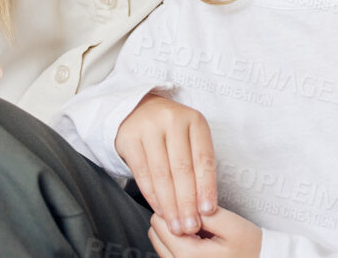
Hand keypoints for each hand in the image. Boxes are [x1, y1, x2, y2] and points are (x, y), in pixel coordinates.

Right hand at [114, 93, 218, 234]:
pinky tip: (160, 211)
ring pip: (161, 174)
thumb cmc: (173, 132)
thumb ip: (198, 166)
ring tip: (176, 226)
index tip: (208, 211)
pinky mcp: (129, 139)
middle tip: (191, 226)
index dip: (206, 187)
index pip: (203, 158)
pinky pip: (142, 174)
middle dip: (187, 202)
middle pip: (182, 169)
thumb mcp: (191, 138)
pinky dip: (152, 197)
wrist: (139, 110)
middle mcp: (172, 120)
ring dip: (170, 205)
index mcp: (194, 120)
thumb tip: (205, 207)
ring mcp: (148, 128)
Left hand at [149, 206, 260, 257]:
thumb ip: (203, 213)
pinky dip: (179, 242)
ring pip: (160, 244)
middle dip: (172, 220)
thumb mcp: (231, 224)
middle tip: (197, 217)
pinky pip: (169, 253)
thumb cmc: (249, 247)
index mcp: (189, 255)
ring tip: (200, 230)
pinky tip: (199, 239)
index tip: (190, 204)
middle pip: (155, 234)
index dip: (174, 207)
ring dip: (175, 232)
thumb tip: (180, 202)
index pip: (160, 223)